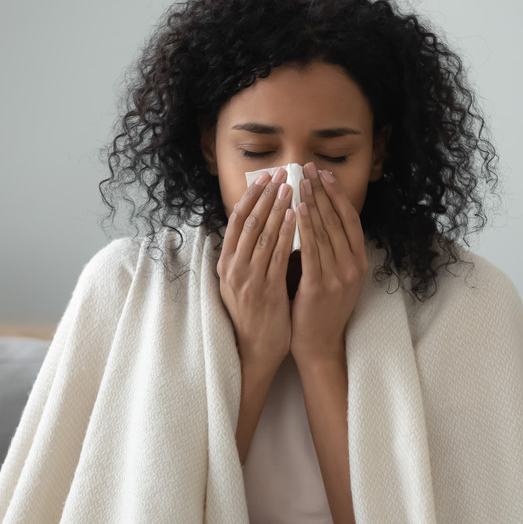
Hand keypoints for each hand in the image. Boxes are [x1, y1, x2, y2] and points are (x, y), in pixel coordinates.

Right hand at [217, 168, 296, 367]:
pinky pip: (277, 255)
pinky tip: (297, 216)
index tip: (264, 177)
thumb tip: (259, 225)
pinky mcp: (265, 290)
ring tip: (291, 187)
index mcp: (225, 263)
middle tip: (282, 173)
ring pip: (263, 234)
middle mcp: (232, 268)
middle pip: (248, 221)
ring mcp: (248, 279)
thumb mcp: (241, 282)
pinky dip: (287, 233)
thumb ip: (247, 256)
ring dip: (278, 208)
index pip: (236, 220)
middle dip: (266, 195)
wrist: (254, 350)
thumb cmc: (253, 315)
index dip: (251, 196)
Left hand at [290, 162, 368, 363]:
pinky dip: (304, 228)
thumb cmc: (320, 308)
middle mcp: (353, 266)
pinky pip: (312, 250)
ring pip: (325, 231)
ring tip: (299, 182)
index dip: (337, 194)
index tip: (324, 174)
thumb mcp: (334, 275)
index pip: (350, 219)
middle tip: (308, 169)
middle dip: (321, 192)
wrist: (319, 343)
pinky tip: (296, 210)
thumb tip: (314, 214)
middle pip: (337, 220)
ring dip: (311, 203)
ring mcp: (339, 277)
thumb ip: (329, 249)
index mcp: (359, 262)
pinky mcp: (321, 286)